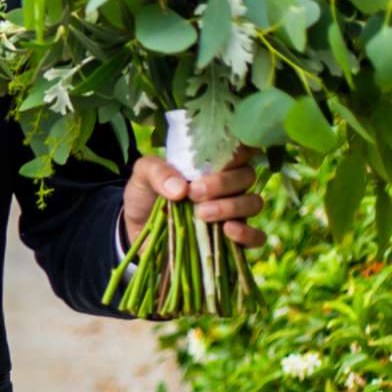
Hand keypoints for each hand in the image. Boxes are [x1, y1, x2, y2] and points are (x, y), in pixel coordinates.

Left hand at [124, 143, 266, 248]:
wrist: (134, 232)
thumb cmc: (145, 197)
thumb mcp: (142, 177)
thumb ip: (157, 172)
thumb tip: (181, 189)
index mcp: (212, 165)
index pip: (241, 150)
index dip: (238, 151)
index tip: (215, 160)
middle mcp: (228, 187)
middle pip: (247, 177)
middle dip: (223, 184)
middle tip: (194, 193)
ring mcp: (233, 214)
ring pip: (254, 203)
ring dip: (231, 207)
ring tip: (201, 213)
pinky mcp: (232, 241)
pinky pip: (257, 237)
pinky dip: (248, 233)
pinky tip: (227, 231)